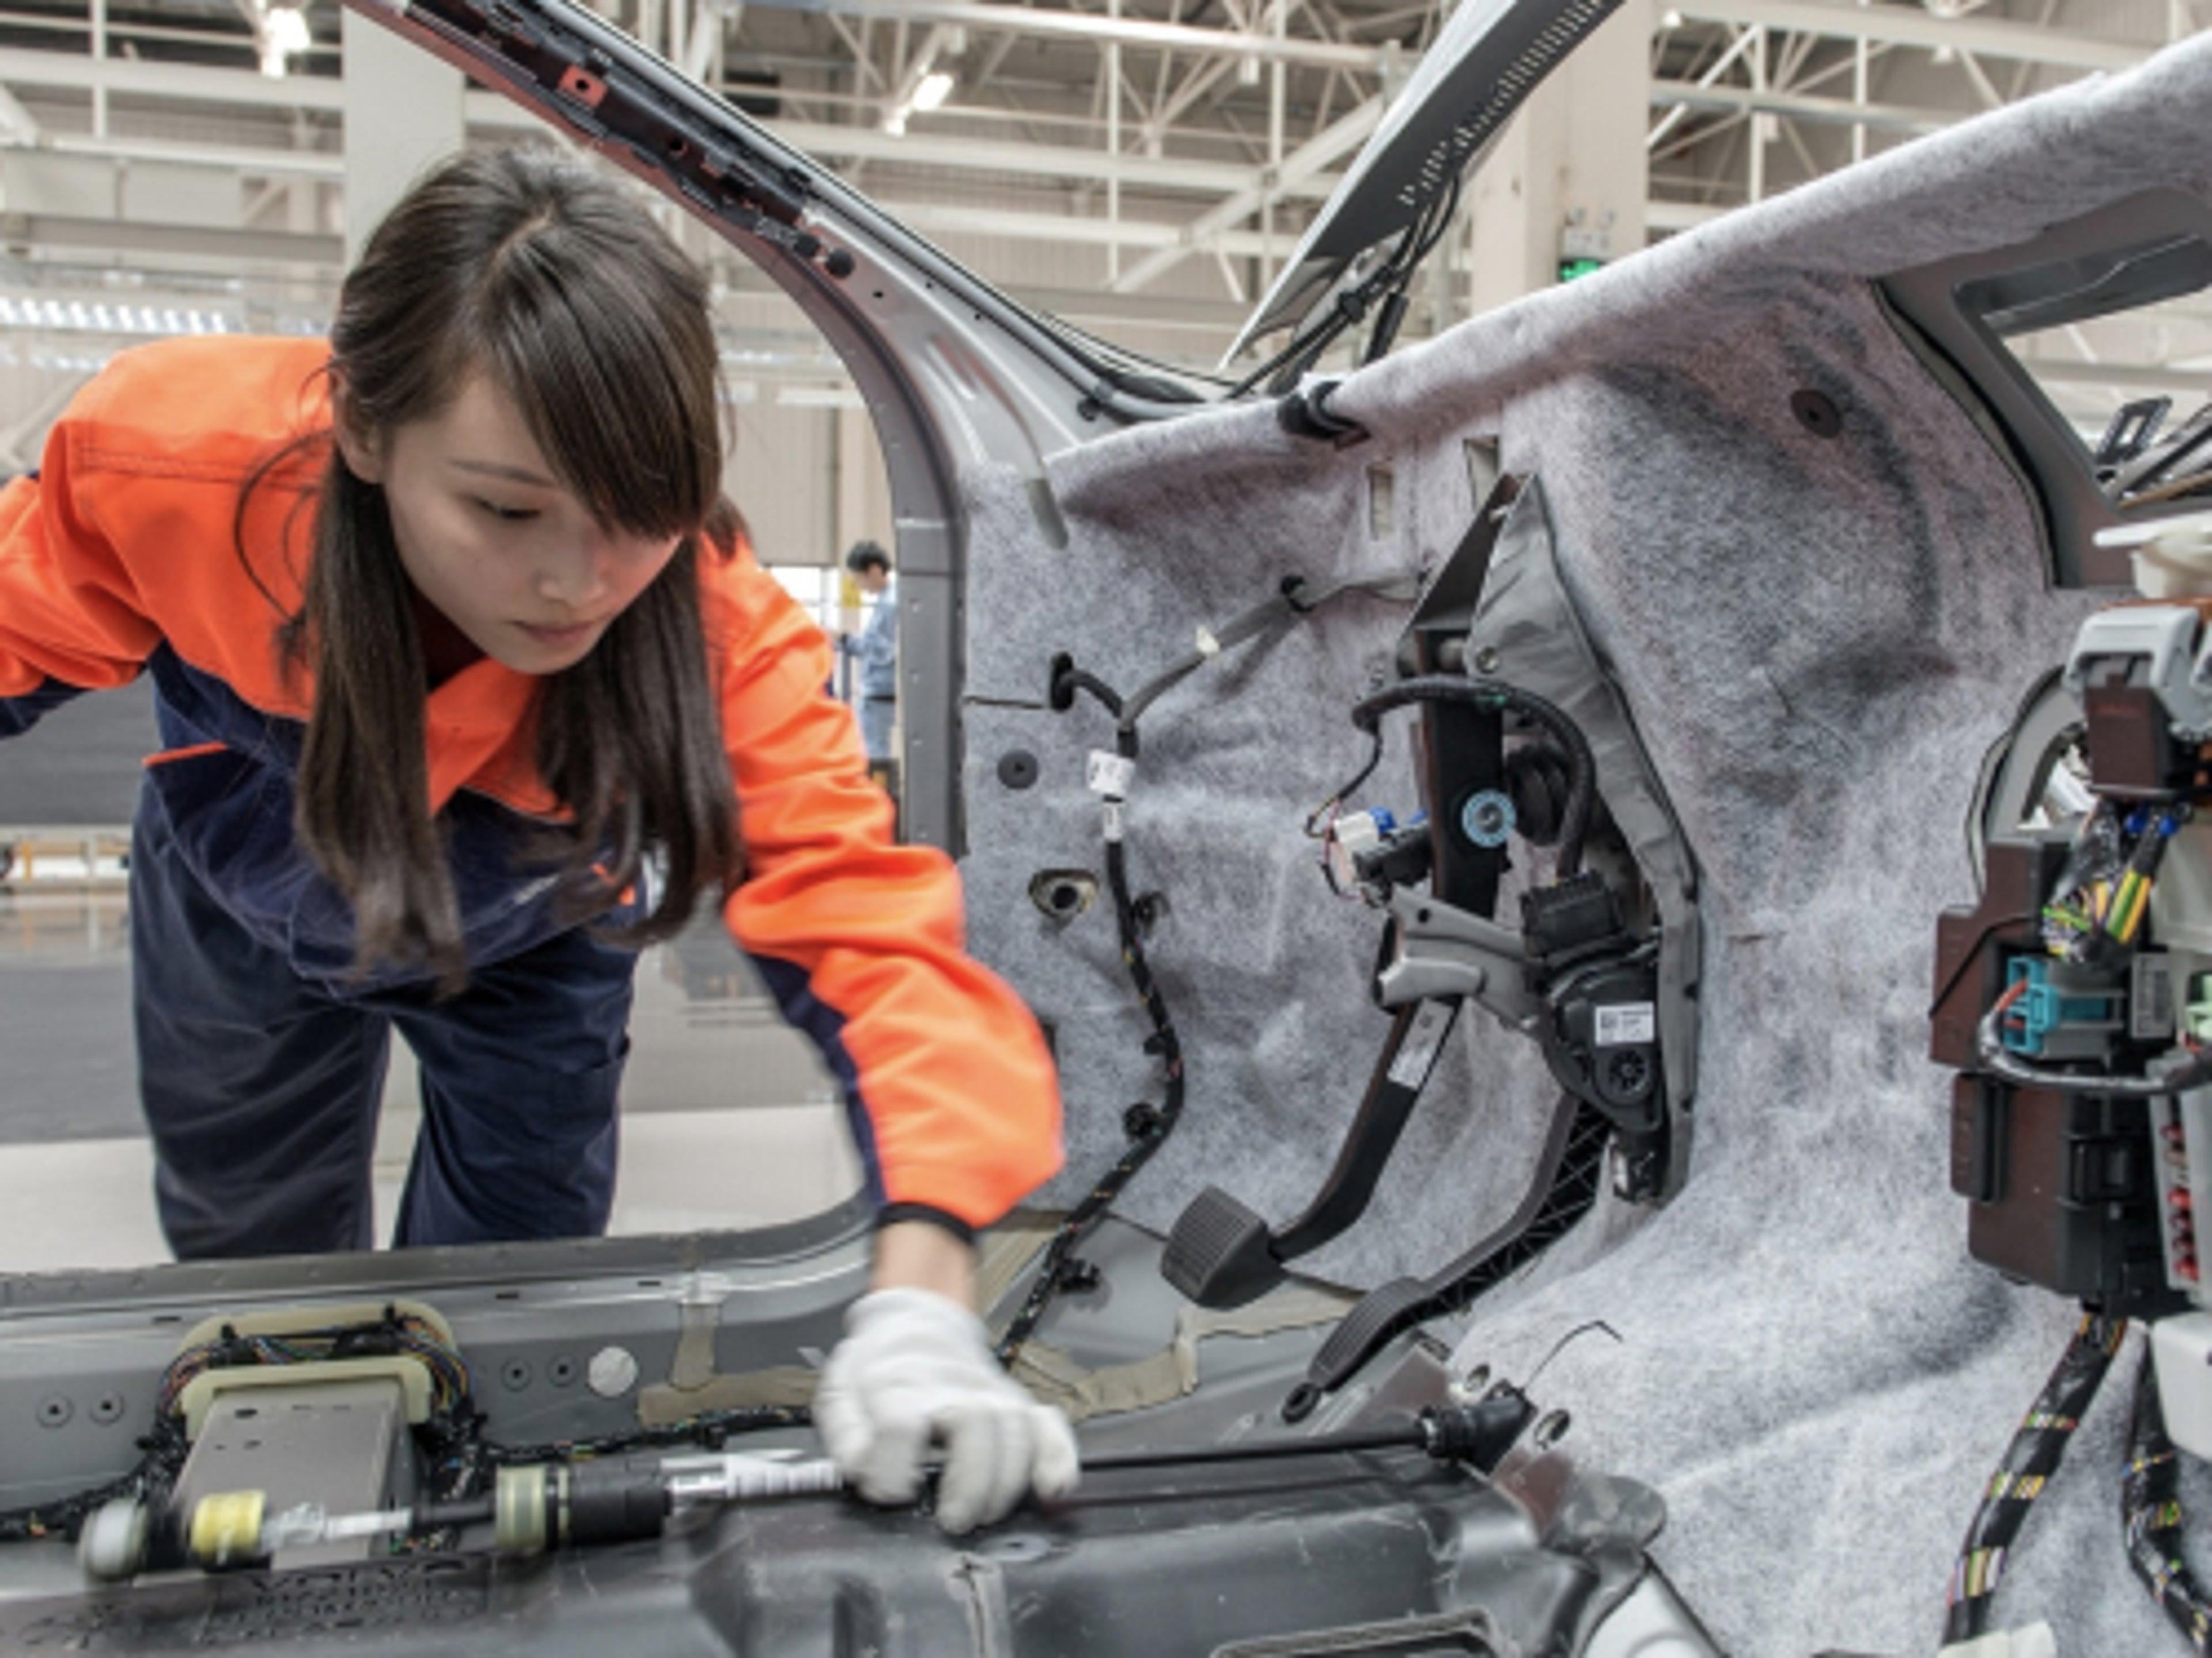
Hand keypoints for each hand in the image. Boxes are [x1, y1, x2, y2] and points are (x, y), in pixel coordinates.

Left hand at [816, 1287, 1079, 1532]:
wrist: (912, 1324)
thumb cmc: (876, 1368)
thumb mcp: (840, 1393)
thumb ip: (846, 1436)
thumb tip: (864, 1470)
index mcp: (897, 1383)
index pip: (899, 1421)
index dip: (893, 1465)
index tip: (889, 1492)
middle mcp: (950, 1385)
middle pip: (974, 1421)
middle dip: (970, 1480)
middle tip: (954, 1521)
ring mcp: (989, 1392)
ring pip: (1015, 1426)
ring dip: (1007, 1480)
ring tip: (986, 1515)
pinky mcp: (1015, 1402)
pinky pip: (1048, 1423)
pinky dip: (1057, 1456)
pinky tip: (1052, 1488)